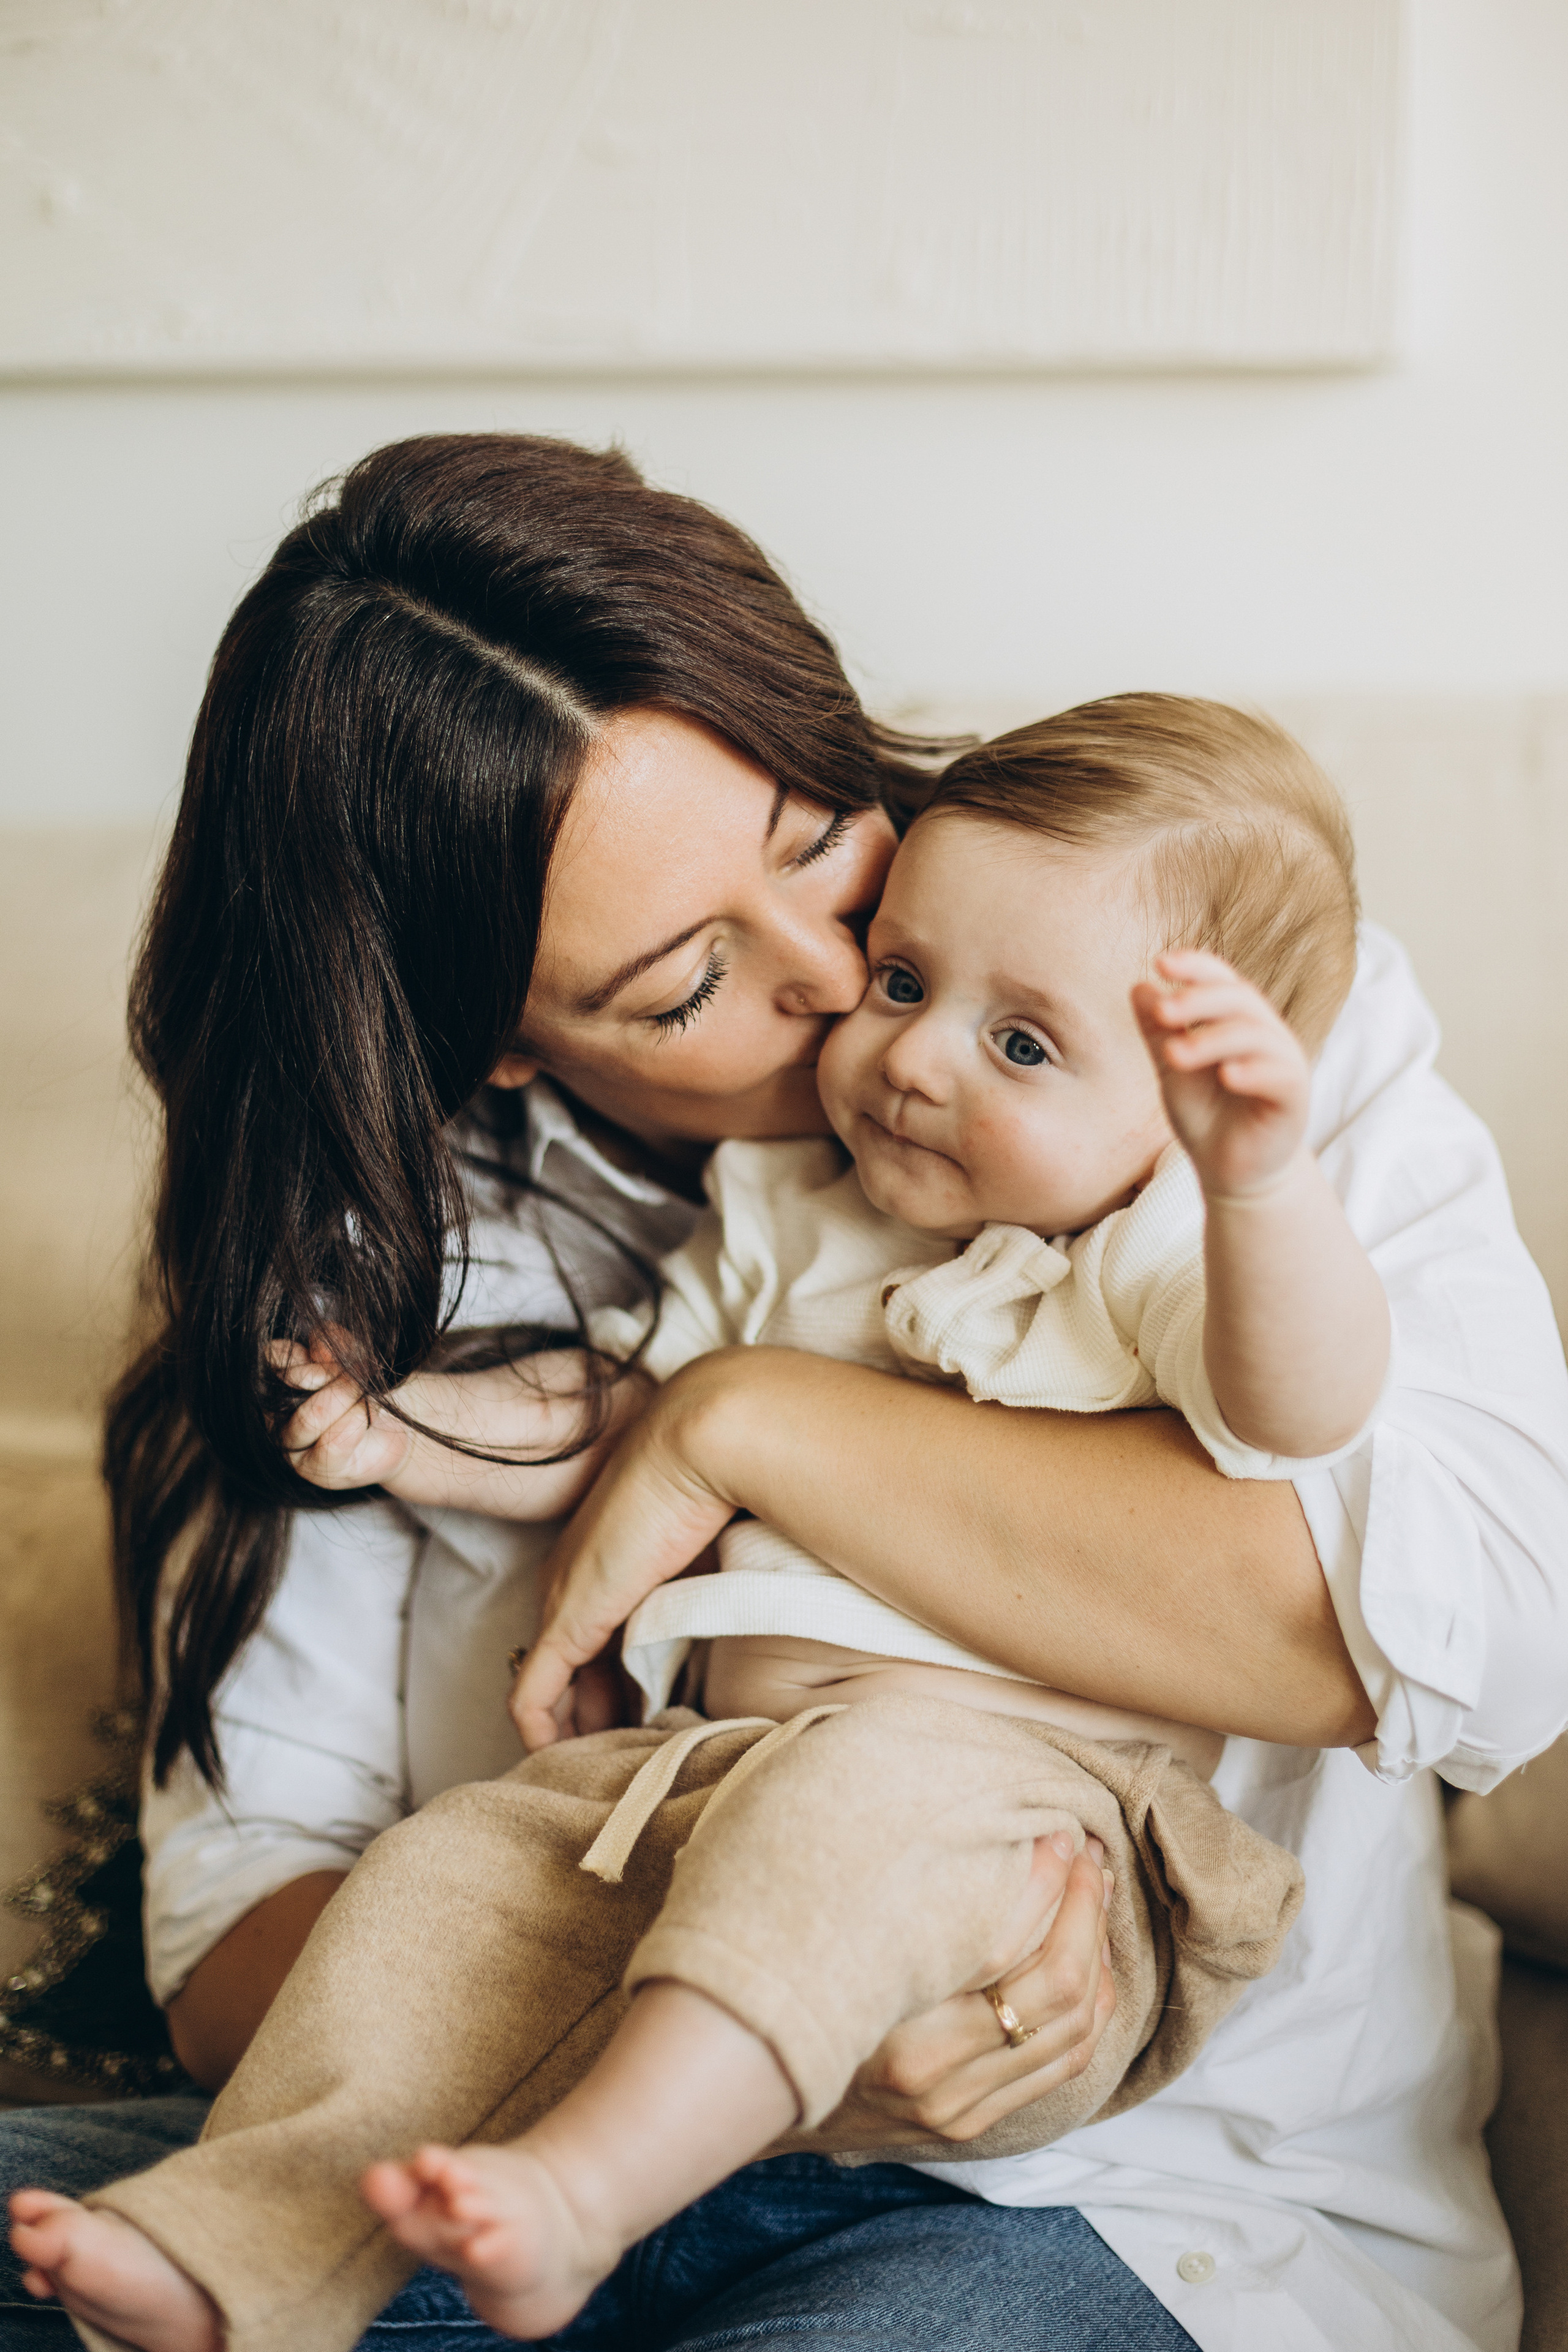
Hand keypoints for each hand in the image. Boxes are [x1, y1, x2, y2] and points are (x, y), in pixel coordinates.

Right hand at [271, 1326, 413, 1490]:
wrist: (394, 1427)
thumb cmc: (365, 1388)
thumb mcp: (356, 1354)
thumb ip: (335, 1342)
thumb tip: (321, 1349)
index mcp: (275, 1379)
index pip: (274, 1354)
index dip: (311, 1350)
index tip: (340, 1356)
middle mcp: (273, 1412)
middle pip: (295, 1380)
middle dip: (339, 1374)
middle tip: (363, 1378)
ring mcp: (289, 1443)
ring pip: (310, 1415)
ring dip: (348, 1399)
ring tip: (364, 1399)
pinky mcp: (311, 1468)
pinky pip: (332, 1442)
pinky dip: (357, 1423)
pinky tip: (365, 1420)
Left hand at [510, 1373, 742, 1749]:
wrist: (698, 1443)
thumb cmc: (715, 1486)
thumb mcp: (703, 1550)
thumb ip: (698, 1592)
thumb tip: (726, 1624)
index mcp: (600, 1563)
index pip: (590, 1642)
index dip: (612, 1689)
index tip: (646, 1720)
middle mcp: (570, 1583)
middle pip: (568, 1672)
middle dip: (595, 1718)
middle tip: (628, 1754)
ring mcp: (563, 1602)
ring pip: (550, 1690)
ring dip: (575, 1733)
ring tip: (607, 1766)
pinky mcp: (566, 1620)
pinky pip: (533, 1697)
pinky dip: (544, 1733)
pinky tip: (563, 1758)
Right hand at [788, 1834, 1115, 2152]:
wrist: (758, 2086)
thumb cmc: (800, 1988)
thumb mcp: (844, 1944)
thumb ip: (908, 1903)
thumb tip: (986, 1826)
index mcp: (910, 2039)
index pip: (1027, 1965)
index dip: (1059, 1895)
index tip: (1062, 1840)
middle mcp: (943, 2083)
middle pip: (1065, 1996)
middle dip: (1090, 1917)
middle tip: (1088, 1859)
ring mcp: (962, 2110)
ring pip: (1077, 2035)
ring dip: (1099, 1960)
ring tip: (1093, 1900)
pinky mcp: (973, 2123)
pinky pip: (1063, 2065)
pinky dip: (1089, 2010)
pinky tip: (1086, 1962)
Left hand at [1132, 949, 1311, 1198]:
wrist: (1230, 1171)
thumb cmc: (1207, 1115)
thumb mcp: (1174, 1070)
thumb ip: (1159, 1033)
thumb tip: (1139, 987)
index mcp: (1236, 1020)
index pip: (1221, 980)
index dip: (1196, 966)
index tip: (1160, 963)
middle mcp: (1265, 1034)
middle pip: (1240, 999)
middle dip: (1199, 1001)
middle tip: (1161, 1013)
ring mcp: (1283, 1064)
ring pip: (1256, 1035)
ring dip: (1213, 1039)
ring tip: (1173, 1055)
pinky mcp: (1294, 1098)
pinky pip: (1280, 1076)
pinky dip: (1253, 1072)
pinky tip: (1226, 1075)